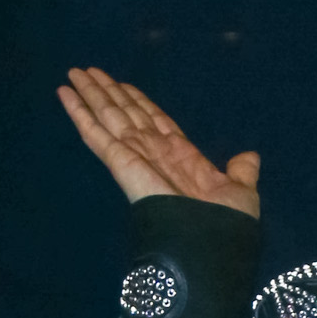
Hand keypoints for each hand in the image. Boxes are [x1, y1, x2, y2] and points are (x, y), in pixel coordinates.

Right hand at [58, 68, 260, 213]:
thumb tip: (250, 156)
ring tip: (74, 73)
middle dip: (108, 92)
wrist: (209, 246)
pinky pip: (97, 136)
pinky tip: (66, 95)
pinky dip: (80, 114)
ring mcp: (135, 156)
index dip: (137, 100)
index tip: (122, 83)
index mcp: (182, 156)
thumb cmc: (225, 225)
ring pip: (109, 117)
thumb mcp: (241, 191)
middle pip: (126, 114)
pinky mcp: (120, 164)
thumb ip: (242, 171)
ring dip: (91, 94)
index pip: (154, 119)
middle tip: (86, 71)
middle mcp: (154, 153)